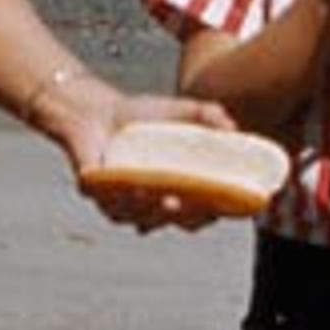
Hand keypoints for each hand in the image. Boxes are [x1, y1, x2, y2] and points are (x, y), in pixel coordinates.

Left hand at [63, 90, 243, 231]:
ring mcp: (123, 202)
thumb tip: (232, 129)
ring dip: (155, 212)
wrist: (97, 108)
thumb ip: (211, 115)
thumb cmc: (141, 114)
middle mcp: (151, 202)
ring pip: (142, 218)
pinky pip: (111, 208)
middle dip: (183, 217)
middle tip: (189, 203)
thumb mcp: (183, 110)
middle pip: (174, 221)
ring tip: (166, 198)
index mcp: (175, 188)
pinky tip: (135, 189)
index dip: (210, 214)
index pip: (198, 211)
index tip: (219, 206)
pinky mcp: (97, 195)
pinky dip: (125, 201)